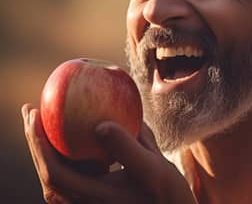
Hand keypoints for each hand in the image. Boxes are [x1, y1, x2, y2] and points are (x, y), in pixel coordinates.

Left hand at [21, 104, 195, 203]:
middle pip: (49, 171)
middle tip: (31, 109)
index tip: (36, 114)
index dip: (40, 145)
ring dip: (46, 143)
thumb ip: (128, 149)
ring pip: (58, 169)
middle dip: (35, 140)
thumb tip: (100, 125)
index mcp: (95, 197)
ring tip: (43, 116)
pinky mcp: (97, 188)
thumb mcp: (154, 170)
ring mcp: (90, 195)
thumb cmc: (167, 195)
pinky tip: (69, 128)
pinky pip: (73, 166)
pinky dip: (64, 146)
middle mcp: (86, 199)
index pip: (55, 173)